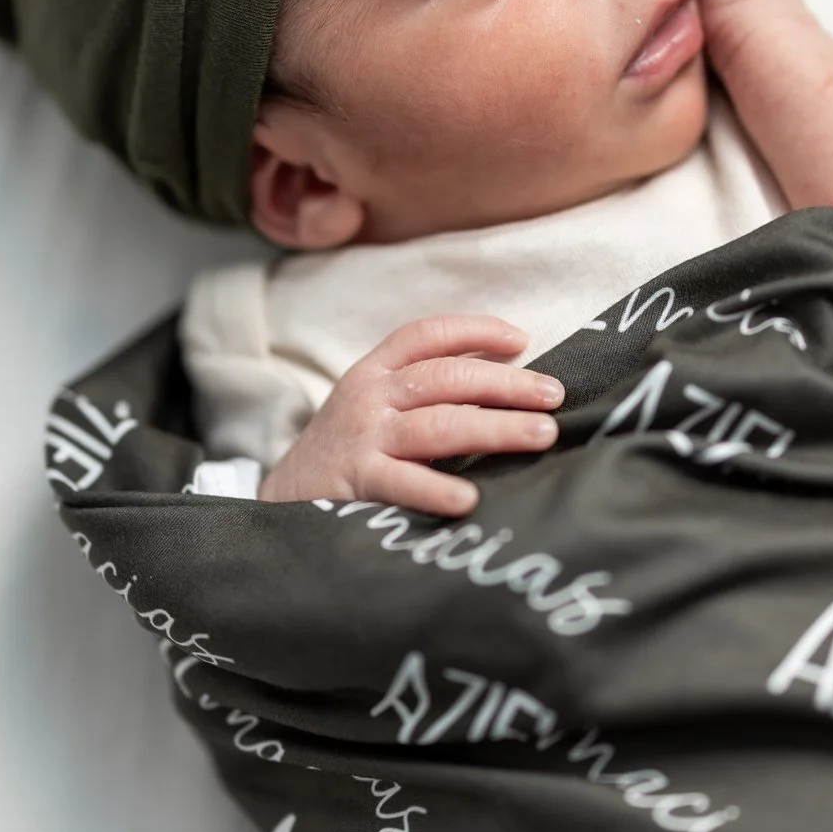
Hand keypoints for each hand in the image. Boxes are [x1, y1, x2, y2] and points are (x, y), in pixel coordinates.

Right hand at [258, 316, 564, 516]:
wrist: (278, 501)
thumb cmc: (344, 454)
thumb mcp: (374, 410)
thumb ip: (424, 396)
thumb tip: (507, 394)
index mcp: (375, 372)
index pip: (427, 335)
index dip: (475, 330)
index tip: (520, 339)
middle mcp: (370, 396)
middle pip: (448, 377)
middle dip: (508, 384)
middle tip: (554, 397)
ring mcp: (363, 437)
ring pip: (441, 424)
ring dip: (497, 428)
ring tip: (541, 436)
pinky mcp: (356, 480)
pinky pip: (404, 481)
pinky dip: (439, 489)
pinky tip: (472, 499)